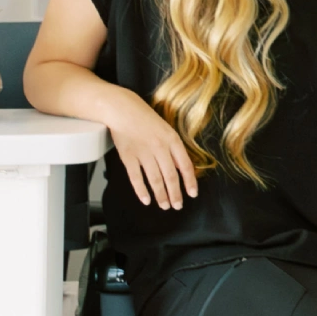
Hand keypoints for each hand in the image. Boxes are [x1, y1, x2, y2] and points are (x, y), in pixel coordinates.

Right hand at [105, 92, 197, 209]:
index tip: (192, 194)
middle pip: (171, 176)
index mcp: (173, 140)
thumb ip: (174, 148)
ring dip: (161, 195)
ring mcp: (143, 153)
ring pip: (155, 180)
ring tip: (164, 206)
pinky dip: (141, 191)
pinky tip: (146, 200)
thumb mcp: (167, 130)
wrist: (123, 109)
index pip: (185, 166)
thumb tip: (182, 168)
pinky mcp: (128, 157)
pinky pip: (136, 178)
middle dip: (175, 194)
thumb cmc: (146, 118)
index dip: (190, 182)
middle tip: (177, 205)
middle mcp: (160, 148)